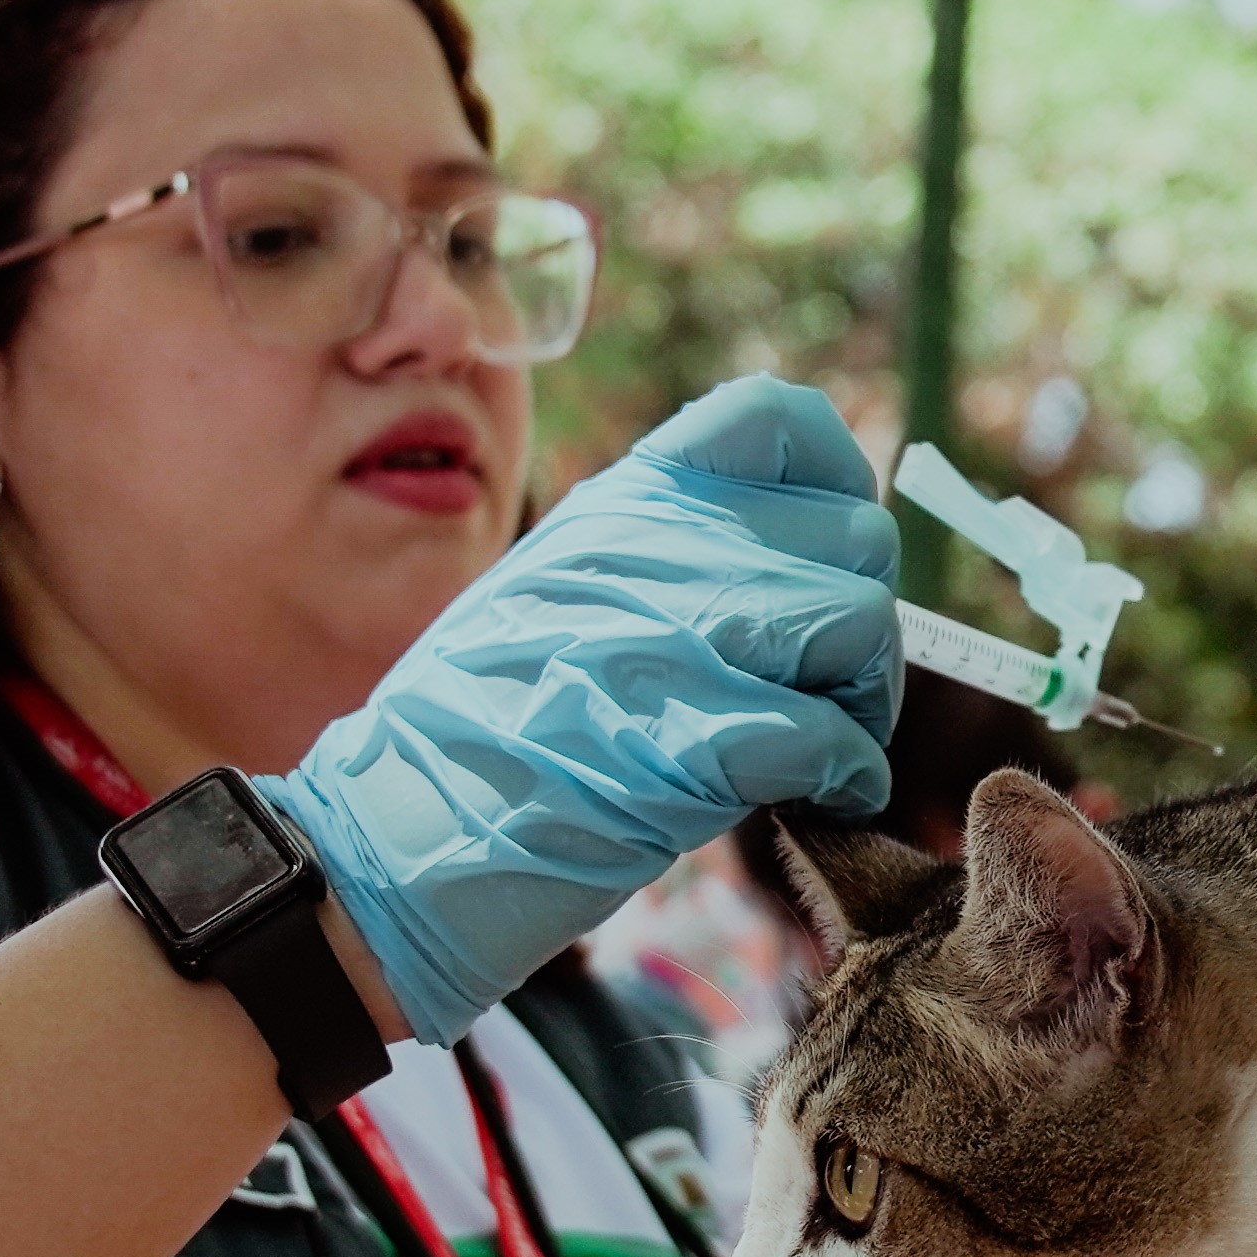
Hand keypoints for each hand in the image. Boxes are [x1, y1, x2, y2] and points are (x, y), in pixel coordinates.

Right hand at [277, 375, 899, 1037]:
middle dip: (864, 626)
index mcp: (622, 503)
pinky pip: (832, 736)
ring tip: (826, 749)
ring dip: (865, 702)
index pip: (778, 416)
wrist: (391, 840)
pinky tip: (822, 799)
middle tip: (832, 692)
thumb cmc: (479, 732)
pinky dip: (845, 776)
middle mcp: (653, 549)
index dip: (837, 480)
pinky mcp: (687, 744)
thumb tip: (795, 561)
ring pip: (858, 626)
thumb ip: (666, 557)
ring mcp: (669, 638)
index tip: (831, 555)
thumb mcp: (558, 590)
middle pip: (855, 537)